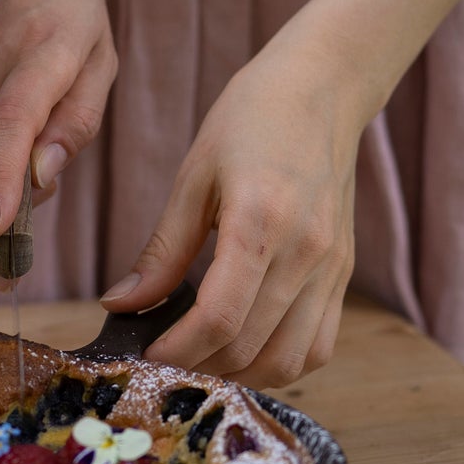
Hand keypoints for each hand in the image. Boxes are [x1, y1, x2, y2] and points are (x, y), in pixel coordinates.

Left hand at [106, 23, 364, 384]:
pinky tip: (246, 345)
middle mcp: (305, 253)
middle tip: (160, 356)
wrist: (322, 89)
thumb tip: (120, 303)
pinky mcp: (343, 273)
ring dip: (241, 374)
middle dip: (198, 366)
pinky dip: (281, 362)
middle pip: (249, 347)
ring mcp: (332, 268)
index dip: (176, 350)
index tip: (144, 354)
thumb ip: (162, 250)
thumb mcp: (194, 175)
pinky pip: (319, 345)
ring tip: (201, 357)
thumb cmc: (251, 119)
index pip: (218, 318)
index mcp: (260, 221)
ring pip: (290, 361)